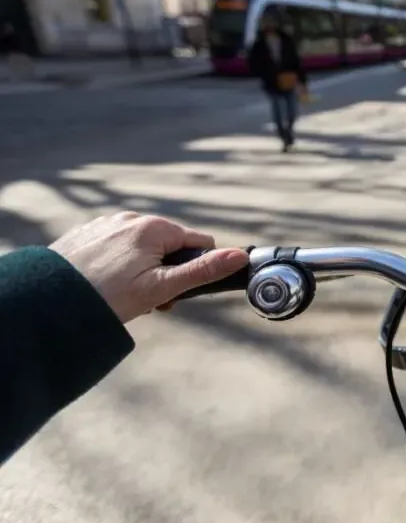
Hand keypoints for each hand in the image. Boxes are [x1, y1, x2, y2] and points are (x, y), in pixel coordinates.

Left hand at [49, 212, 249, 323]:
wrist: (48, 304)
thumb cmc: (108, 298)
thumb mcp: (162, 287)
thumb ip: (202, 270)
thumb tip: (240, 256)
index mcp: (154, 227)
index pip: (199, 241)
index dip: (196, 268)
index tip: (176, 292)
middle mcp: (131, 218)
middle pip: (169, 244)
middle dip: (167, 271)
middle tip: (149, 301)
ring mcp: (106, 223)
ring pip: (142, 246)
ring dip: (144, 269)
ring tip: (124, 296)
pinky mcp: (85, 233)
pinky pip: (116, 246)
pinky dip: (118, 264)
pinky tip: (105, 284)